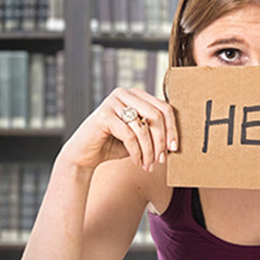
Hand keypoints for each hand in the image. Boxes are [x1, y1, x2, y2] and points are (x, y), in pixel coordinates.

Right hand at [58, 87, 178, 172]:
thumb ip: (154, 133)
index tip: (173, 148)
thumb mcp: (139, 137)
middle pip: (156, 115)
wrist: (84, 154)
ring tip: (148, 165)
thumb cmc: (114, 145)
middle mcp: (125, 94)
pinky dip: (137, 152)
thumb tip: (174, 142)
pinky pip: (130, 135)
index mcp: (136, 94)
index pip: (164, 107)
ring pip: (143, 127)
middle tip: (160, 160)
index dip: (172, 128)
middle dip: (161, 141)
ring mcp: (113, 102)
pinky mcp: (104, 115)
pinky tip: (138, 163)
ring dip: (149, 151)